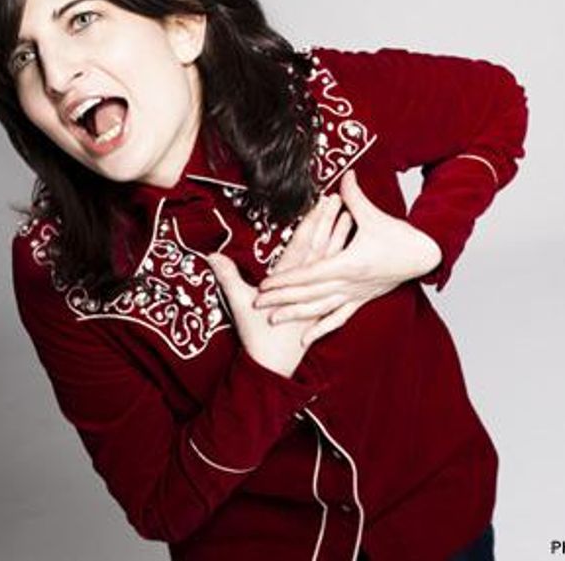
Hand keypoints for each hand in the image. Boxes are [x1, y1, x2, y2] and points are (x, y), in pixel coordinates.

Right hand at [205, 195, 350, 377]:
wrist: (275, 366)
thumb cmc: (257, 335)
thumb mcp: (238, 303)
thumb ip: (228, 277)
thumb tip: (213, 254)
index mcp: (289, 281)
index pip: (304, 243)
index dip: (314, 220)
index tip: (323, 200)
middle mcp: (308, 286)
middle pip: (322, 247)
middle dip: (330, 222)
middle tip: (340, 199)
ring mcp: (318, 297)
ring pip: (332, 262)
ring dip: (340, 239)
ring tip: (350, 218)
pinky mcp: (323, 307)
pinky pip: (338, 281)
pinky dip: (345, 268)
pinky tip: (351, 255)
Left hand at [255, 169, 441, 346]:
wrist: (425, 257)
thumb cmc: (401, 237)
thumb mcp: (375, 215)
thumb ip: (354, 197)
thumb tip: (343, 176)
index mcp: (350, 263)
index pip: (310, 274)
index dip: (286, 280)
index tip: (265, 284)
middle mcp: (350, 283)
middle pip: (309, 294)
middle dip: (282, 299)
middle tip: (257, 304)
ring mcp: (355, 294)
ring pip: (320, 309)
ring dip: (296, 315)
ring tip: (273, 320)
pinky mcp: (362, 300)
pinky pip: (339, 318)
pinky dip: (322, 328)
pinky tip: (306, 340)